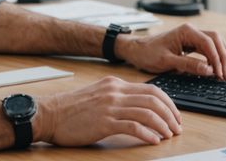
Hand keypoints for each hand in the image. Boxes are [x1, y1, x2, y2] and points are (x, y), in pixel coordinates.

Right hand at [34, 76, 181, 146]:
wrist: (49, 114)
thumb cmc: (71, 109)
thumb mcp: (98, 94)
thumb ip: (117, 97)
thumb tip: (139, 106)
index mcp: (115, 84)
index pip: (152, 90)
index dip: (169, 103)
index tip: (175, 115)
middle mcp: (115, 92)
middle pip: (154, 100)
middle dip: (171, 115)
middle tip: (177, 128)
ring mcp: (110, 106)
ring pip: (147, 113)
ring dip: (162, 125)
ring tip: (169, 135)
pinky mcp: (104, 122)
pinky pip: (133, 127)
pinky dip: (147, 134)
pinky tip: (154, 141)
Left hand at [117, 23, 225, 79]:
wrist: (136, 50)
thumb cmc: (148, 53)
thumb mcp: (167, 61)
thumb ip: (188, 65)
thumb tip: (208, 69)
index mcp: (186, 31)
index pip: (209, 43)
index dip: (217, 59)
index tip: (220, 73)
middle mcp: (191, 31)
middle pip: (216, 40)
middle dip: (225, 57)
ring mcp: (192, 36)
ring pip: (215, 42)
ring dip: (225, 55)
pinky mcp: (191, 43)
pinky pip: (209, 48)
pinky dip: (217, 56)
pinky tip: (222, 65)